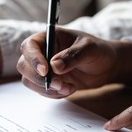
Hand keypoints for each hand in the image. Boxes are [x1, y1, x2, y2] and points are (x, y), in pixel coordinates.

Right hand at [17, 28, 131, 97]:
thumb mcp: (90, 49)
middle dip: (39, 78)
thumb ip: (73, 56)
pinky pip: (40, 91)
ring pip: (30, 80)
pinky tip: (70, 89)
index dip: (33, 59)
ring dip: (46, 89)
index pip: (29, 46)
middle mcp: (42, 52)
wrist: (107, 67)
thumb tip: (55, 66)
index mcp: (49, 37)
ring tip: (69, 88)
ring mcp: (43, 68)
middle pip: (24, 65)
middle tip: (58, 84)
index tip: (46, 71)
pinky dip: (53, 94)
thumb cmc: (99, 51)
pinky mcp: (48, 81)